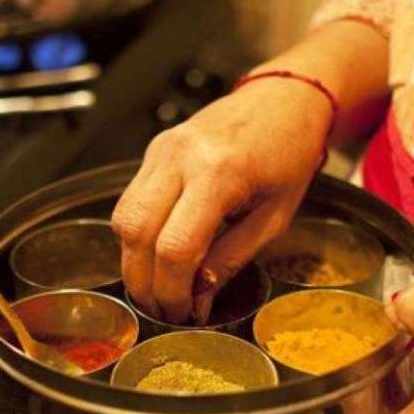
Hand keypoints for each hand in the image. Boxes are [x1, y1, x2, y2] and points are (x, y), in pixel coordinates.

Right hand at [111, 78, 331, 323]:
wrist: (284, 99)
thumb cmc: (289, 153)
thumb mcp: (275, 216)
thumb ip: (233, 258)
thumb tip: (198, 298)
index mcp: (219, 172)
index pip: (175, 246)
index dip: (172, 290)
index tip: (183, 314)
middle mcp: (181, 156)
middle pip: (135, 232)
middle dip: (143, 282)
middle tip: (163, 310)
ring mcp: (162, 149)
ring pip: (123, 217)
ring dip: (134, 261)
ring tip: (159, 287)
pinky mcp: (155, 150)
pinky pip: (131, 199)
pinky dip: (138, 235)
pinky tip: (159, 254)